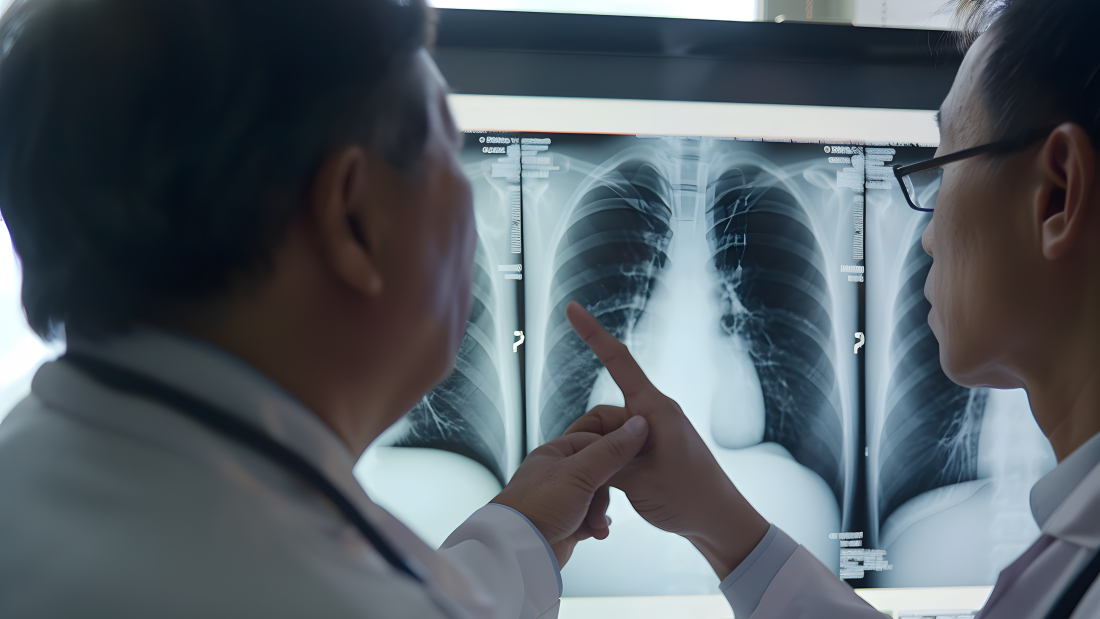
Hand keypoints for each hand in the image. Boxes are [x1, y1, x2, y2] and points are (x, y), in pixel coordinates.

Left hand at [492, 413, 648, 566]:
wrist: (517, 550)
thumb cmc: (538, 506)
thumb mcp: (580, 472)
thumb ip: (611, 450)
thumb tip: (638, 425)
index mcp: (555, 452)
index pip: (595, 440)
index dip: (614, 451)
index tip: (633, 460)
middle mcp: (557, 473)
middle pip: (599, 472)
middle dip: (605, 492)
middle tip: (601, 503)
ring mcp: (561, 498)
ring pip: (597, 497)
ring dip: (600, 512)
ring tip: (595, 524)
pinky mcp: (565, 522)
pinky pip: (591, 518)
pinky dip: (595, 525)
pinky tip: (595, 532)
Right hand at [563, 301, 769, 578]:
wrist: (719, 523)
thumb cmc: (688, 498)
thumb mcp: (639, 481)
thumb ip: (605, 457)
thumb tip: (581, 448)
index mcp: (654, 409)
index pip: (618, 361)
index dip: (593, 333)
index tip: (573, 308)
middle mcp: (651, 415)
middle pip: (600, 415)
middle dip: (586, 443)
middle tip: (591, 480)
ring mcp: (649, 434)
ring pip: (604, 438)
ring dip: (598, 465)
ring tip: (606, 500)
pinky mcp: (648, 452)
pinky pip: (615, 452)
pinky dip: (607, 472)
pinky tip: (609, 500)